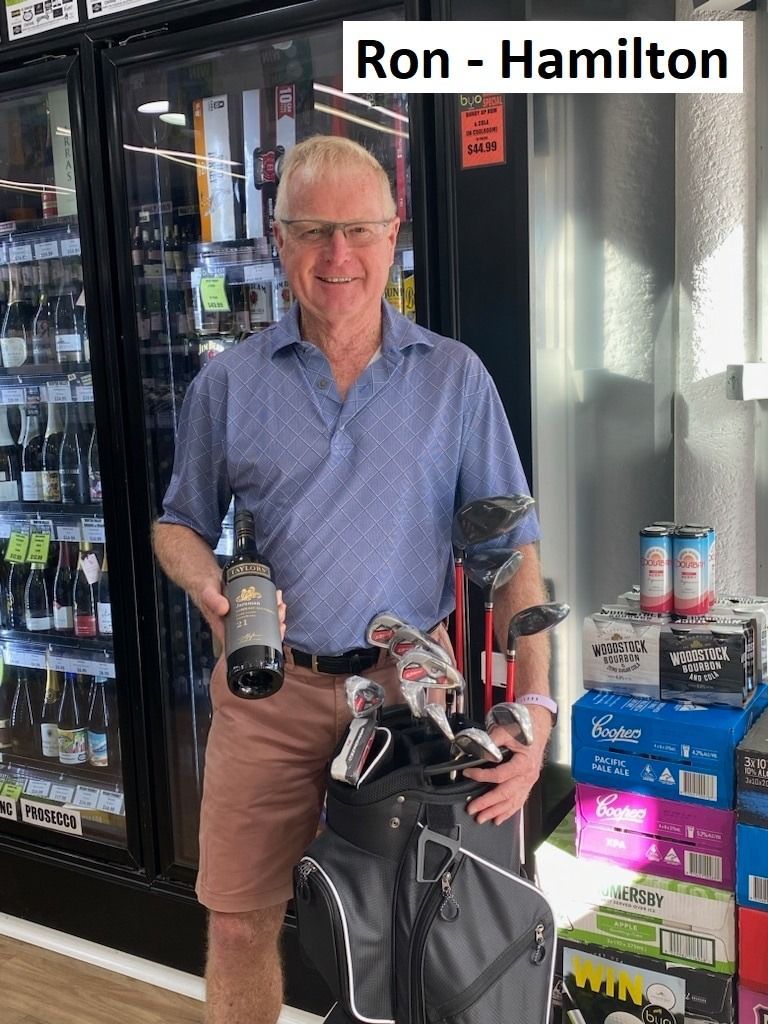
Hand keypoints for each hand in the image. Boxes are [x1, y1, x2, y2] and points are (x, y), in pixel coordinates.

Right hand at [199, 584, 286, 647]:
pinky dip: (271, 605)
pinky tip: (276, 598)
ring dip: (275, 614)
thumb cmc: (205, 590)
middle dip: (275, 624)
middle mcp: (236, 626)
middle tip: (280, 612)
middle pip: (260, 633)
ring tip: (280, 604)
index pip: (248, 643)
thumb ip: (213, 601)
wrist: (205, 579)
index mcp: (227, 630)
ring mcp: (242, 618)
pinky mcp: (246, 608)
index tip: (276, 630)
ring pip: (263, 622)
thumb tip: (224, 608)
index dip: (266, 641)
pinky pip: (262, 611)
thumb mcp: (208, 594)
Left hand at [462, 709, 551, 824]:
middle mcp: (528, 775)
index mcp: (524, 763)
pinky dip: (508, 811)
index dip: (482, 776)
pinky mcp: (527, 783)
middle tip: (473, 809)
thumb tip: (475, 750)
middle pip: (506, 793)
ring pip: (512, 801)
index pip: (500, 775)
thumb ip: (491, 742)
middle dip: (488, 804)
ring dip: (496, 811)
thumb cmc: (525, 727)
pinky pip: (519, 801)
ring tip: (483, 818)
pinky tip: (499, 818)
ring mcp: (529, 781)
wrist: (538, 725)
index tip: (468, 774)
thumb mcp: (506, 730)